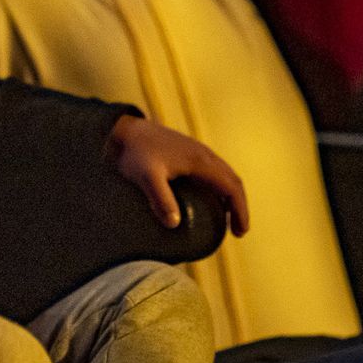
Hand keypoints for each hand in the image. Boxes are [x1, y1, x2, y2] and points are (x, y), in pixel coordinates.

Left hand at [108, 116, 249, 236]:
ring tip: (226, 219)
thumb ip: (161, 199)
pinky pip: (211, 172)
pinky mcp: (186, 152)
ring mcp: (195, 151)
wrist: (122, 130)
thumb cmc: (134, 153)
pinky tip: (206, 201)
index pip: (231, 187)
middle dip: (239, 206)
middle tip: (238, 231)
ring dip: (229, 197)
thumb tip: (174, 225)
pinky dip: (217, 188)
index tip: (240, 232)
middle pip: (232, 180)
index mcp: (200, 160)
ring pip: (223, 175)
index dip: (240, 210)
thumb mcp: (147, 177)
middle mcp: (203, 154)